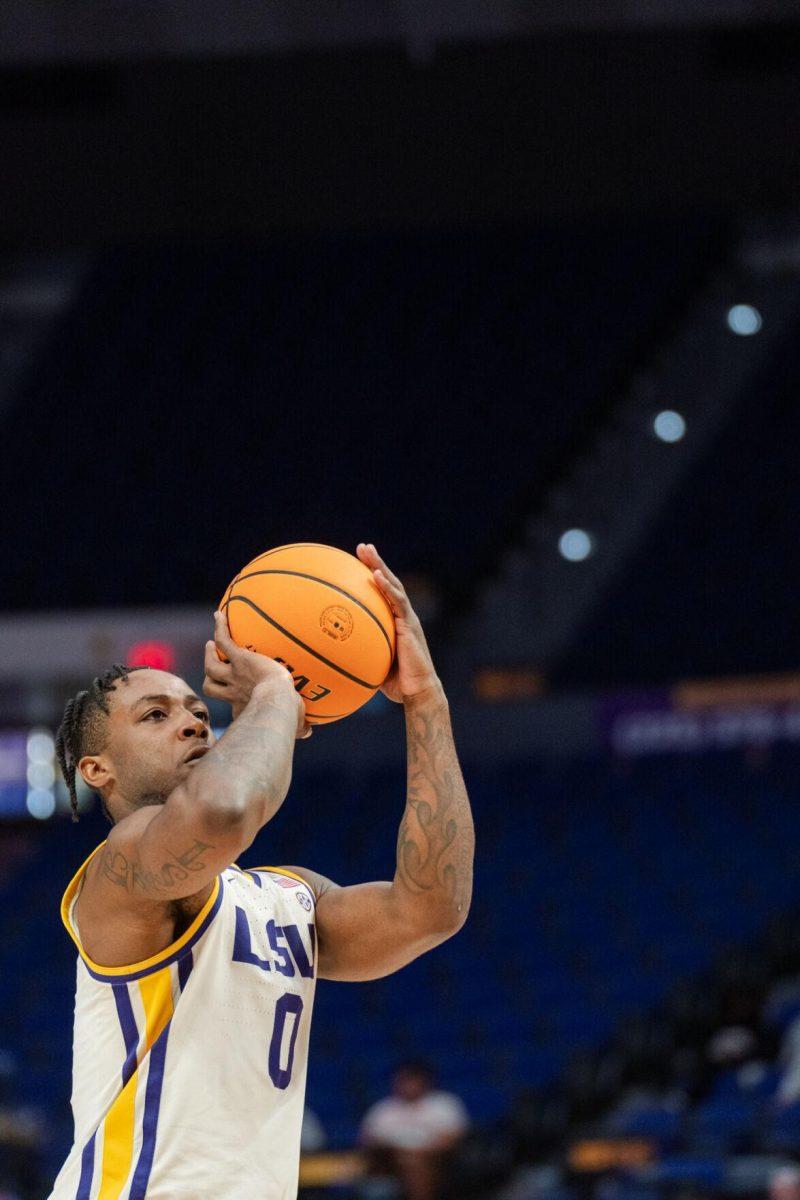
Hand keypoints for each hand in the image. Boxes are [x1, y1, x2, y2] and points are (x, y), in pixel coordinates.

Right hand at [203, 611, 310, 737]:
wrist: (277, 700)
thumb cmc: (287, 715)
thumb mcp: (293, 723)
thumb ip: (300, 727)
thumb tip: (309, 733)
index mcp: (244, 707)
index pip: (233, 706)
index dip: (232, 704)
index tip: (236, 700)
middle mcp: (234, 691)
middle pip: (212, 686)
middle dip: (210, 677)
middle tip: (213, 665)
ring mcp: (234, 674)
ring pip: (212, 665)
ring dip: (210, 654)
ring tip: (210, 643)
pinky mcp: (238, 658)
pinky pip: (224, 640)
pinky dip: (220, 628)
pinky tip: (219, 615)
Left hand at [356, 543, 442, 703]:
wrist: (418, 692)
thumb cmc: (396, 683)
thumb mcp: (371, 664)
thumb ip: (357, 653)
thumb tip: (327, 654)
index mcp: (394, 622)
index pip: (382, 593)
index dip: (372, 575)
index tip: (357, 561)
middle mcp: (402, 615)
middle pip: (388, 582)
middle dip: (375, 562)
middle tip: (362, 546)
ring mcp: (407, 618)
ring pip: (393, 585)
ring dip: (379, 565)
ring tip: (367, 550)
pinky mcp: (410, 624)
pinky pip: (397, 602)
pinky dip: (386, 587)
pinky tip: (375, 574)